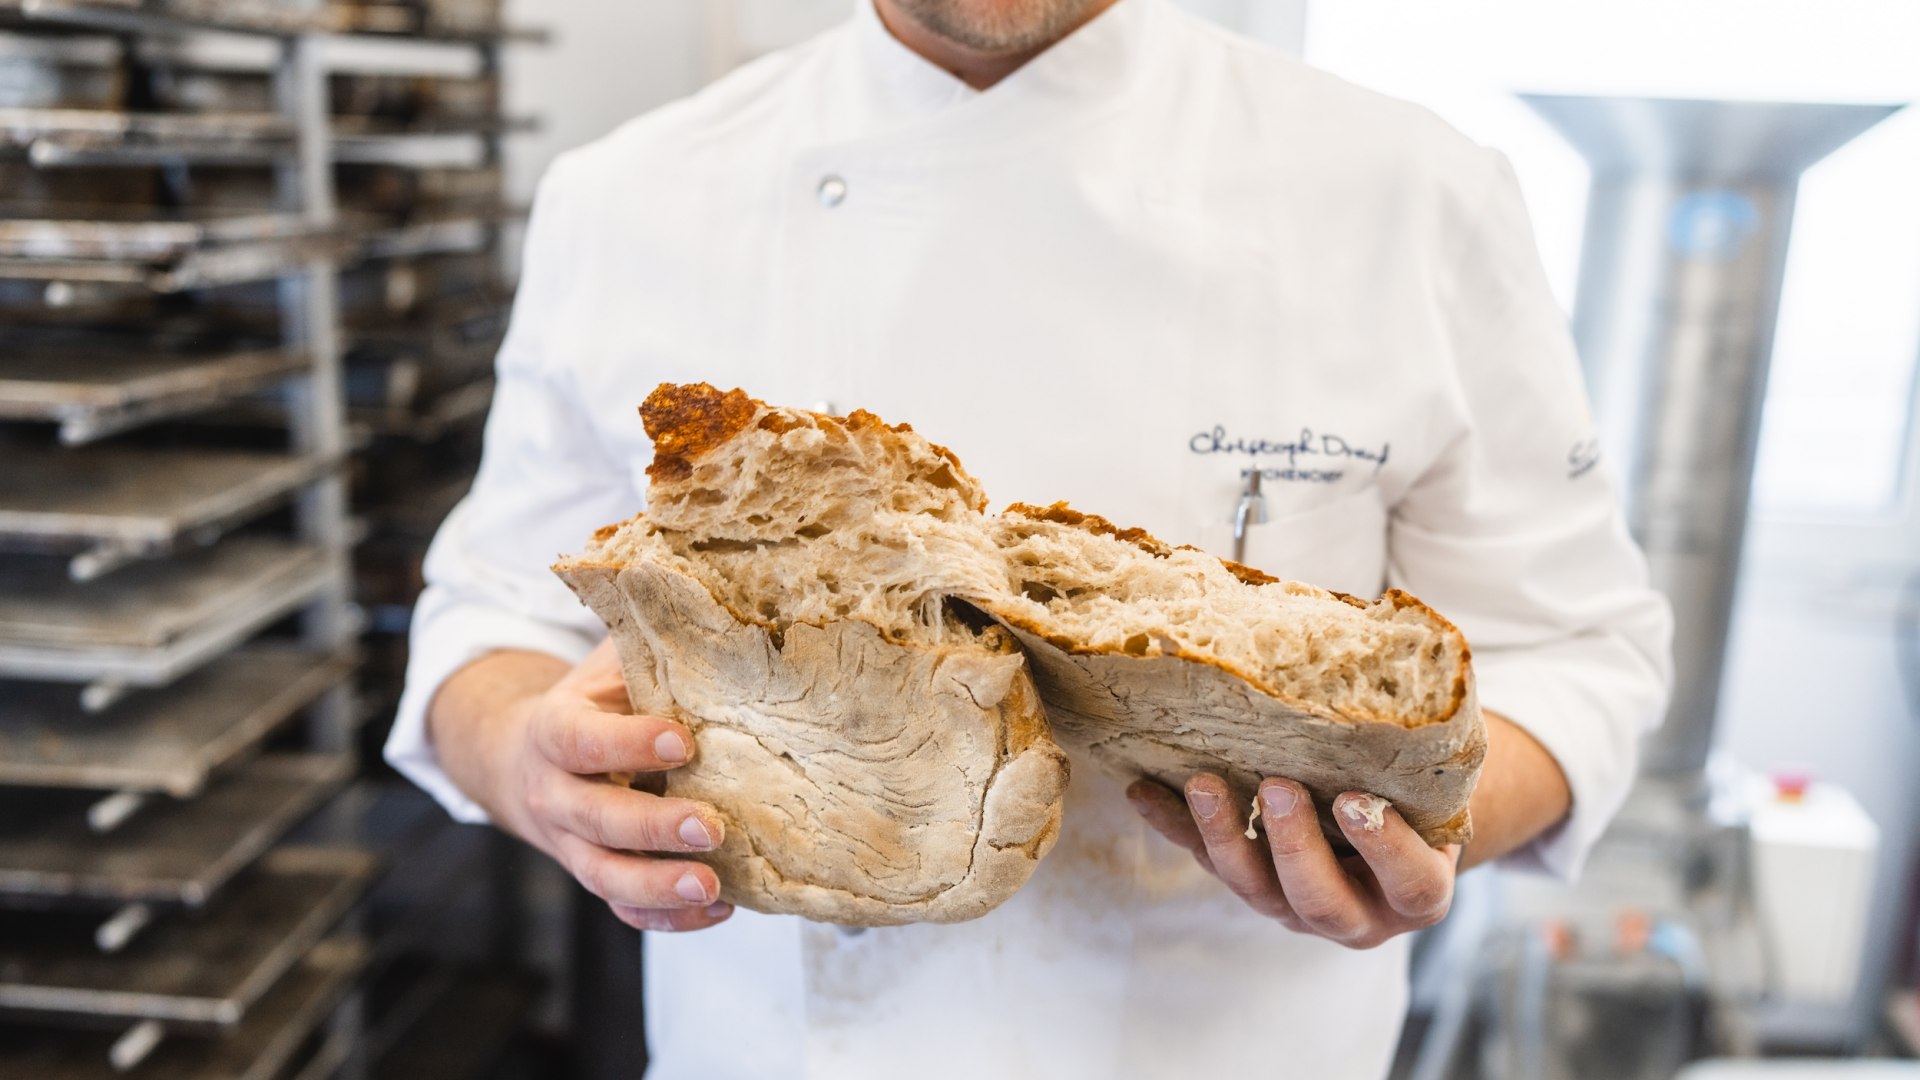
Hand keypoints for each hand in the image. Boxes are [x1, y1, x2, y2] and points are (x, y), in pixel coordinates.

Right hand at [476, 640, 733, 932]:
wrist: (526, 756)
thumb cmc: (593, 700)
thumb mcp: (609, 664)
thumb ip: (651, 647)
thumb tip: (717, 622)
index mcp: (555, 730)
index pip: (582, 741)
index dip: (628, 743)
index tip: (684, 742)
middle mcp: (555, 794)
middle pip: (596, 818)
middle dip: (653, 827)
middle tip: (712, 826)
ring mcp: (571, 844)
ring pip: (605, 876)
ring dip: (658, 887)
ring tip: (713, 886)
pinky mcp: (594, 875)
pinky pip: (623, 908)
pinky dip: (669, 917)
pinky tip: (720, 907)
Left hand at [1127, 773, 1458, 948]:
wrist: (1388, 828)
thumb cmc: (1418, 797)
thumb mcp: (1435, 786)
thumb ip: (1420, 760)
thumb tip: (1404, 664)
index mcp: (1416, 894)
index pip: (1409, 882)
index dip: (1384, 847)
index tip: (1355, 799)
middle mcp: (1356, 914)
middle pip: (1320, 900)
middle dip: (1293, 845)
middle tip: (1277, 788)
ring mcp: (1295, 907)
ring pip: (1255, 889)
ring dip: (1224, 836)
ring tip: (1203, 785)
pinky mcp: (1249, 886)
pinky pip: (1206, 862)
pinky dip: (1174, 827)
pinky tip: (1143, 791)